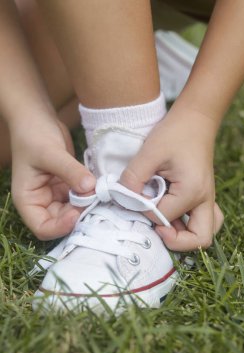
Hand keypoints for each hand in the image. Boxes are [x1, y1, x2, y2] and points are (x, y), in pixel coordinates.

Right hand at [11, 116, 95, 239]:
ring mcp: (56, 194)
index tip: (77, 214)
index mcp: (28, 200)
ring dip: (87, 206)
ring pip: (74, 211)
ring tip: (99, 194)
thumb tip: (90, 188)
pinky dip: (90, 195)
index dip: (60, 227)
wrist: (38, 118)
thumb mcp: (50, 153)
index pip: (42, 228)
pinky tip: (100, 188)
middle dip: (78, 215)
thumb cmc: (33, 135)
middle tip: (94, 202)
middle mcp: (42, 201)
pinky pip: (81, 197)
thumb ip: (70, 171)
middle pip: (61, 222)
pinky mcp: (68, 186)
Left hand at [121, 106, 223, 251]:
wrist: (194, 119)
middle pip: (198, 239)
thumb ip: (133, 178)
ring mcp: (207, 200)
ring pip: (204, 233)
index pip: (162, 217)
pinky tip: (172, 218)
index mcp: (192, 191)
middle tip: (156, 230)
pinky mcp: (202, 197)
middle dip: (175, 241)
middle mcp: (205, 200)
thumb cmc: (174, 133)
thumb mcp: (149, 152)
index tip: (131, 196)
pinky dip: (189, 226)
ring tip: (164, 227)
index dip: (143, 211)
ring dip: (184, 236)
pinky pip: (202, 221)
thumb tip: (122, 199)